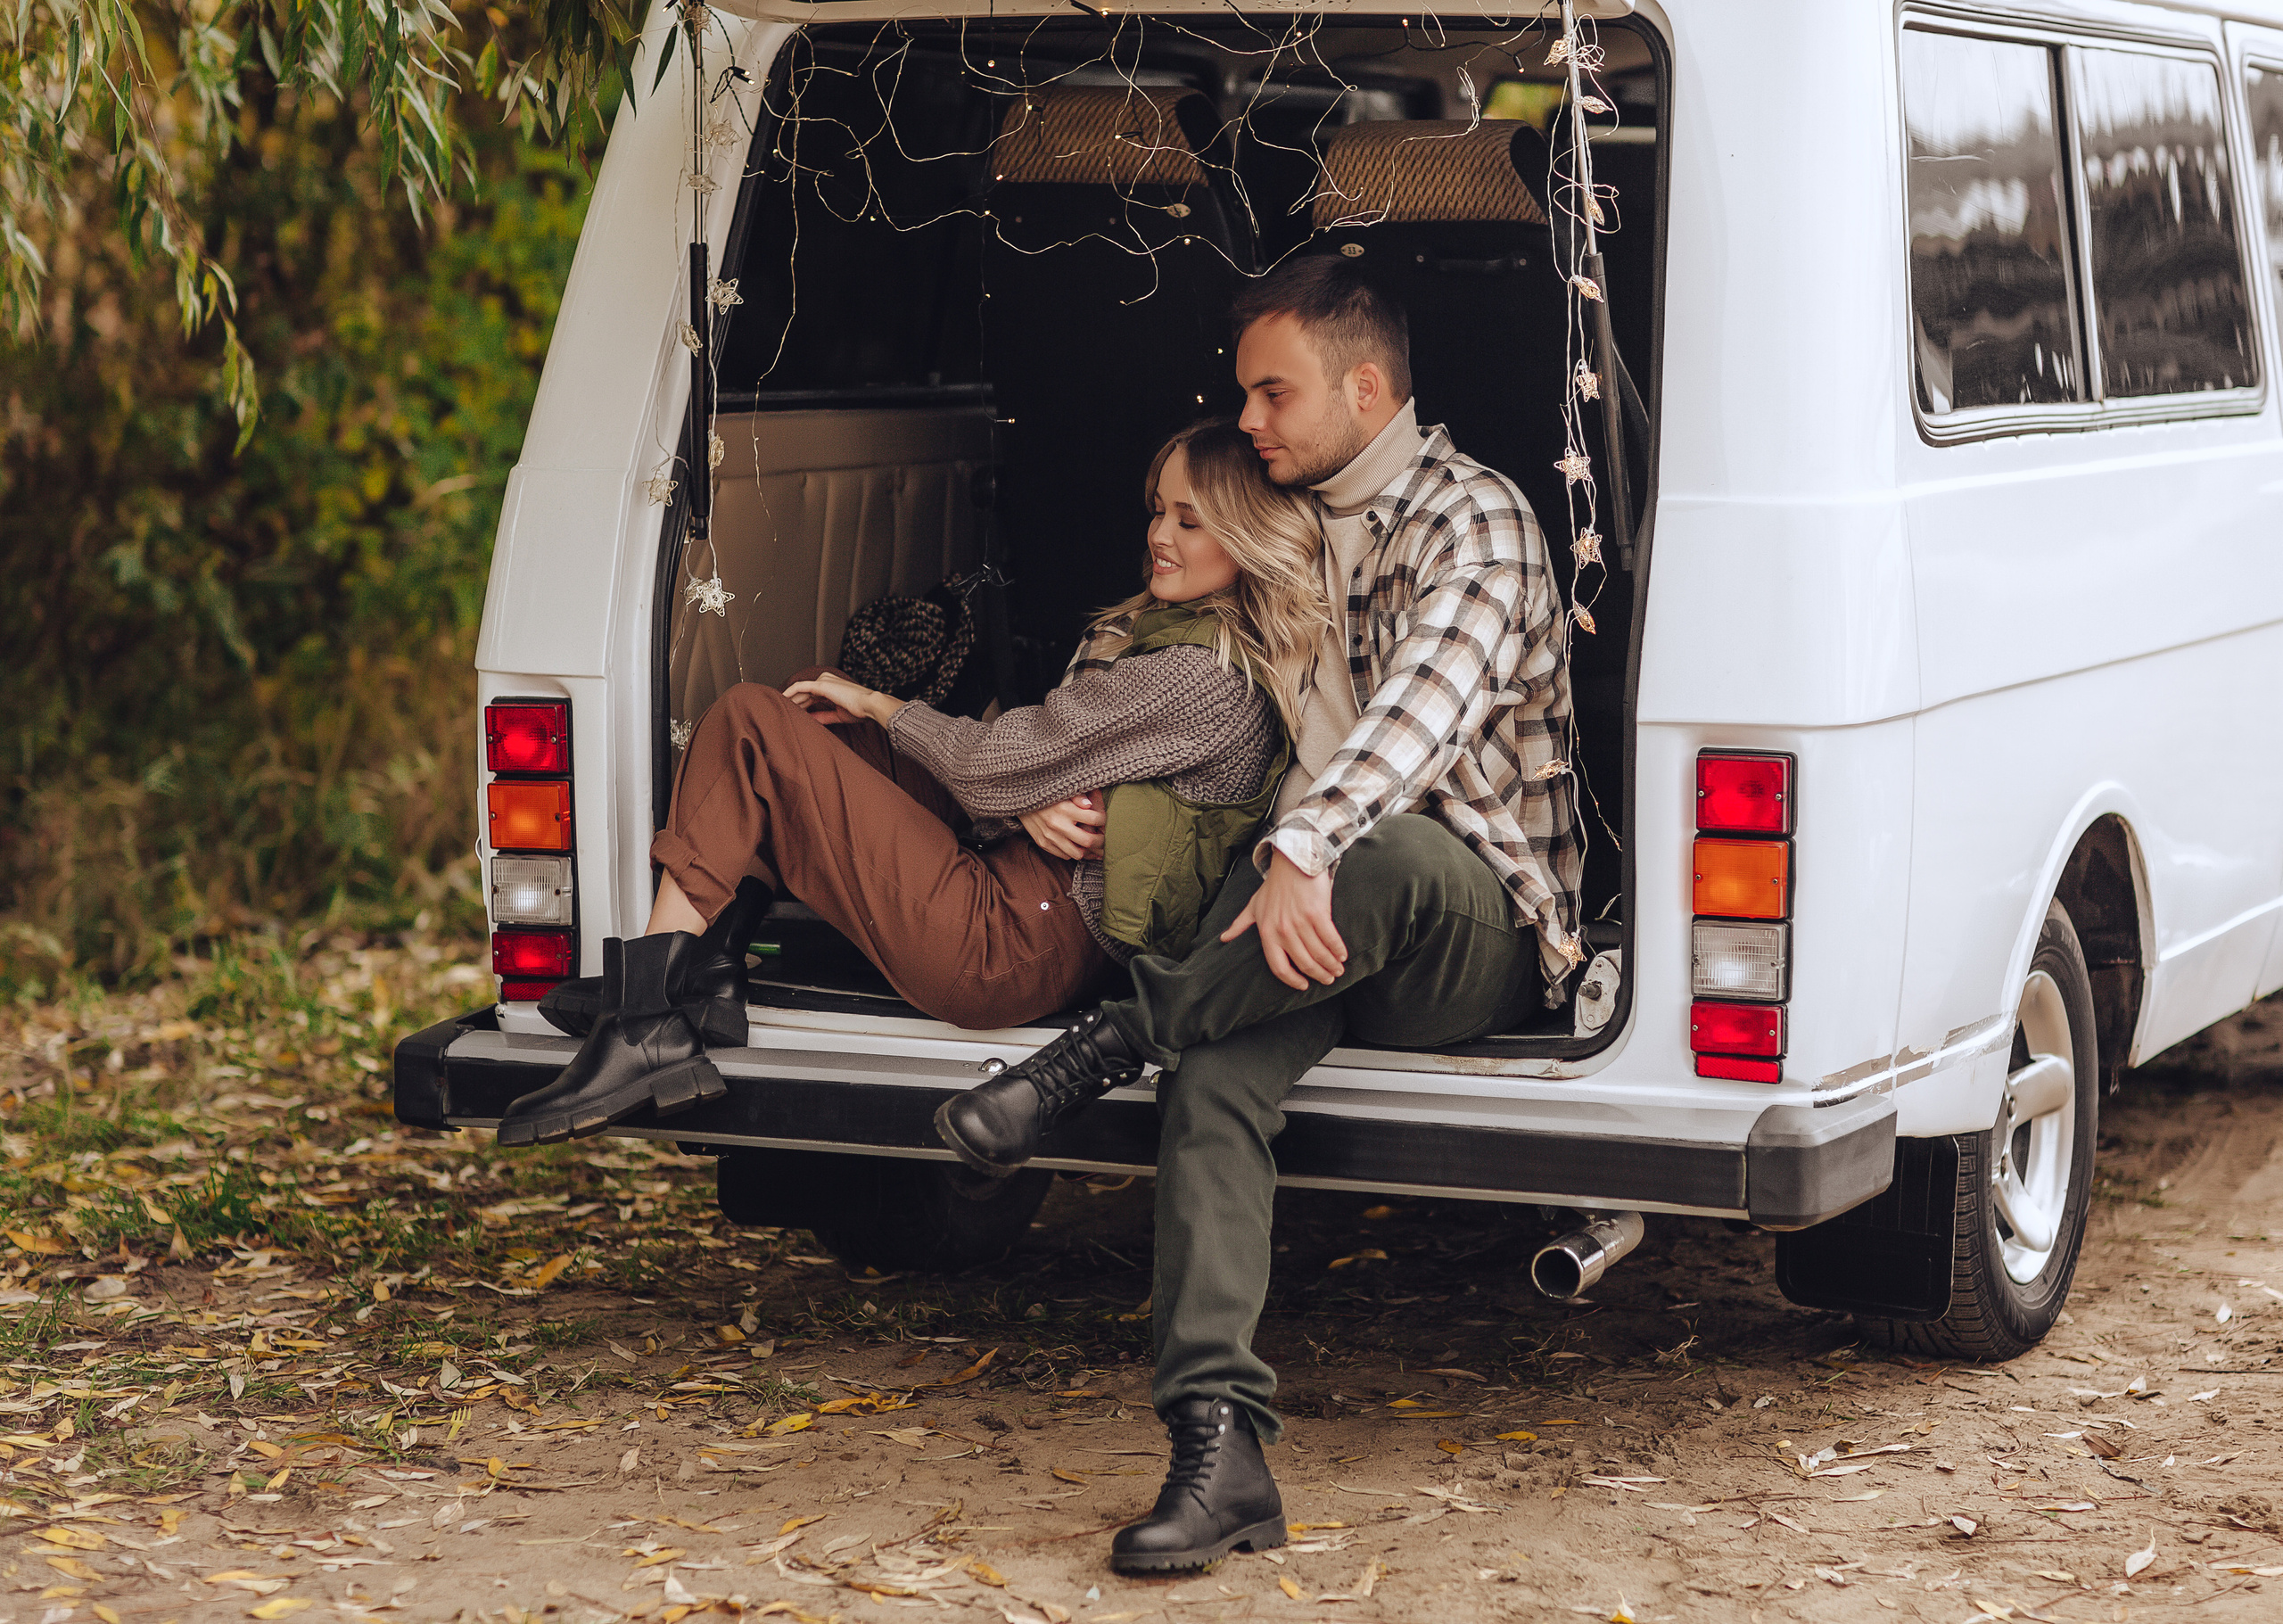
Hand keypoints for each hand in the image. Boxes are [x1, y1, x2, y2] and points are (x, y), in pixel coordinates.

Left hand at [784, 671, 899, 726]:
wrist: (870, 705)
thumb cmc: (859, 710)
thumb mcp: (838, 715)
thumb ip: (823, 716)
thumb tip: (810, 720)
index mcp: (831, 687)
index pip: (811, 695)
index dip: (801, 704)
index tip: (793, 713)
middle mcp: (825, 681)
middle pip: (804, 692)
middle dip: (793, 702)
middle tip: (782, 712)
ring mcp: (823, 681)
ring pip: (800, 690)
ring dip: (790, 699)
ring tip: (780, 708)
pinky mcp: (821, 685)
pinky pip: (800, 687)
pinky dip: (790, 693)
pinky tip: (782, 699)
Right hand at [1019, 792, 1105, 860]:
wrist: (1020, 800)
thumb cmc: (1046, 793)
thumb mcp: (1063, 789)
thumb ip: (1078, 795)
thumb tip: (1090, 805)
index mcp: (1064, 809)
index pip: (1094, 819)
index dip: (1104, 820)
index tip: (1105, 819)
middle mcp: (1057, 824)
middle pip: (1088, 840)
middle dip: (1101, 841)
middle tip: (1104, 837)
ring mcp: (1049, 837)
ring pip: (1077, 853)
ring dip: (1088, 850)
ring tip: (1093, 844)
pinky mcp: (1043, 843)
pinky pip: (1064, 855)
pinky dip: (1073, 852)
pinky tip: (1078, 846)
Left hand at [1222, 850, 1346, 989]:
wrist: (1292, 862)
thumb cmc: (1273, 886)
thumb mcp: (1253, 905)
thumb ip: (1240, 924)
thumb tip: (1224, 939)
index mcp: (1267, 932)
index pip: (1278, 967)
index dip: (1292, 980)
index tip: (1303, 985)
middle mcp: (1283, 931)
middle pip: (1303, 963)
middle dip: (1318, 975)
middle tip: (1327, 979)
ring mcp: (1300, 923)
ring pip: (1318, 954)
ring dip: (1331, 965)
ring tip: (1337, 969)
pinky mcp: (1318, 914)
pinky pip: (1330, 939)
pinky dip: (1338, 950)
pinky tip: (1342, 955)